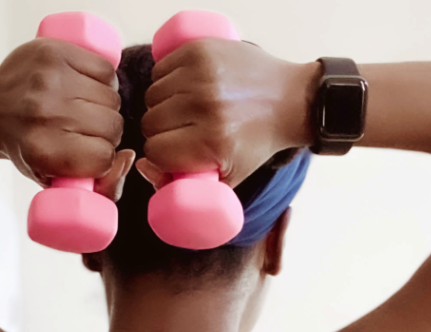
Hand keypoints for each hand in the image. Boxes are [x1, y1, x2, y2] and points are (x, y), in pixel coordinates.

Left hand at [0, 38, 132, 199]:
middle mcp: (46, 113)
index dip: (102, 157)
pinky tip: (85, 86)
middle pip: (113, 125)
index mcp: (44, 149)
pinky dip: (102, 79)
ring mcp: (50, 79)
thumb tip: (129, 157)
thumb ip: (98, 186)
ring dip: (104, 104)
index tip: (87, 154)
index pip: (104, 157)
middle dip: (105, 130)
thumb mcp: (55, 179)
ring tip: (83, 106)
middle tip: (83, 129)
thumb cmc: (24, 145)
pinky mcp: (55, 53)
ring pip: (112, 97)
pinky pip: (106, 69)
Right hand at [137, 39, 316, 187]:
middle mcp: (207, 105)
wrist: (288, 99)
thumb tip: (141, 165)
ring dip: (163, 104)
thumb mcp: (227, 176)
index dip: (163, 155)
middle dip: (162, 130)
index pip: (155, 151)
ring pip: (151, 94)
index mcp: (212, 141)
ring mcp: (203, 74)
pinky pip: (160, 68)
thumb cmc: (256, 141)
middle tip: (185, 129)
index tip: (178, 151)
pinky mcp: (200, 50)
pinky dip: (167, 79)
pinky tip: (187, 86)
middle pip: (150, 122)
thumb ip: (180, 183)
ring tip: (187, 107)